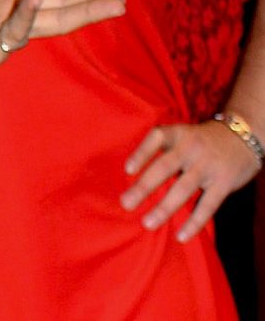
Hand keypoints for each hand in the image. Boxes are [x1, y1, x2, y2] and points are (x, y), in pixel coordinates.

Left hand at [122, 118, 261, 240]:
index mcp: (177, 135)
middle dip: (144, 187)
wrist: (245, 136)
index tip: (127, 171)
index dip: (141, 154)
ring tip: (147, 224)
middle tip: (126, 204)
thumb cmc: (201, 142)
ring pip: (183, 188)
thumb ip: (163, 153)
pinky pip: (208, 205)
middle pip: (164, 167)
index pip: (157, 138)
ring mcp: (208, 165)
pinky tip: (181, 236)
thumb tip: (133, 182)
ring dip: (164, 208)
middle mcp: (191, 148)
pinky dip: (194, 222)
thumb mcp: (182, 137)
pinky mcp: (224, 182)